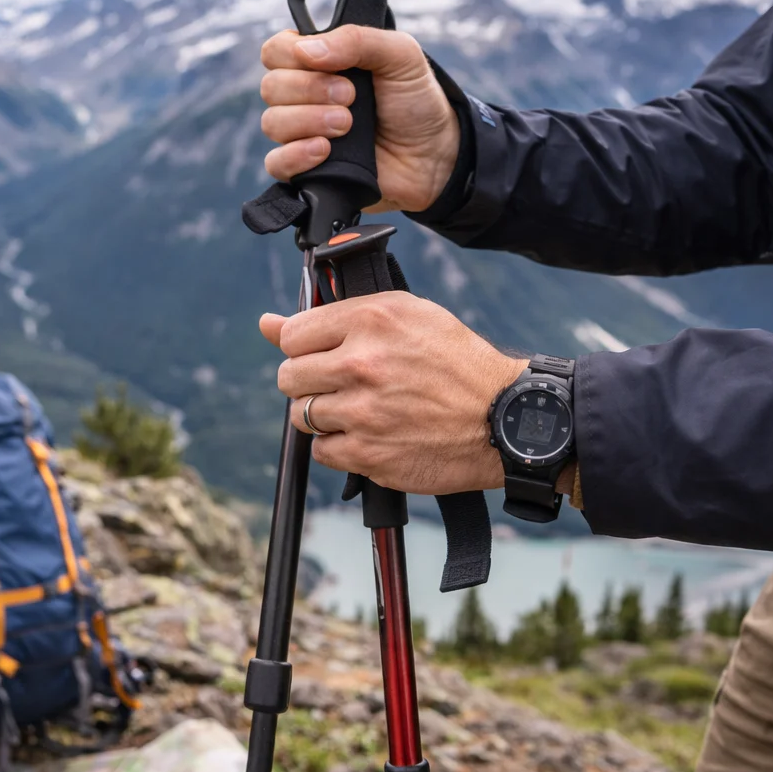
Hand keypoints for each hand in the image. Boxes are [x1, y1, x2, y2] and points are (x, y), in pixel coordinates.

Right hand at [259, 26, 459, 213]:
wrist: (434, 156)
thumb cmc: (416, 102)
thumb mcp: (400, 55)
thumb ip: (357, 39)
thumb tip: (307, 49)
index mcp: (319, 63)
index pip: (275, 51)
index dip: (292, 55)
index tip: (328, 63)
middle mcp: (304, 96)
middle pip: (271, 87)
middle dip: (311, 90)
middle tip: (351, 98)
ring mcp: (303, 134)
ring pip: (272, 123)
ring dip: (308, 121)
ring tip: (347, 126)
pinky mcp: (307, 169)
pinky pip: (276, 164)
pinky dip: (296, 156)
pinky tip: (324, 151)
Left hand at [260, 293, 524, 494]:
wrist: (505, 418)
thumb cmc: (457, 363)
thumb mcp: (406, 316)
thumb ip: (334, 317)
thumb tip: (267, 324)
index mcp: (370, 320)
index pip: (292, 335)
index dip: (304, 346)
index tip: (322, 354)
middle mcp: (361, 364)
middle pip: (289, 377)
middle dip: (308, 382)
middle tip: (342, 385)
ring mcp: (362, 413)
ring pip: (302, 416)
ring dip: (323, 416)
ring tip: (361, 410)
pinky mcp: (369, 455)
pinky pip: (323, 451)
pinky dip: (339, 446)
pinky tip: (370, 434)